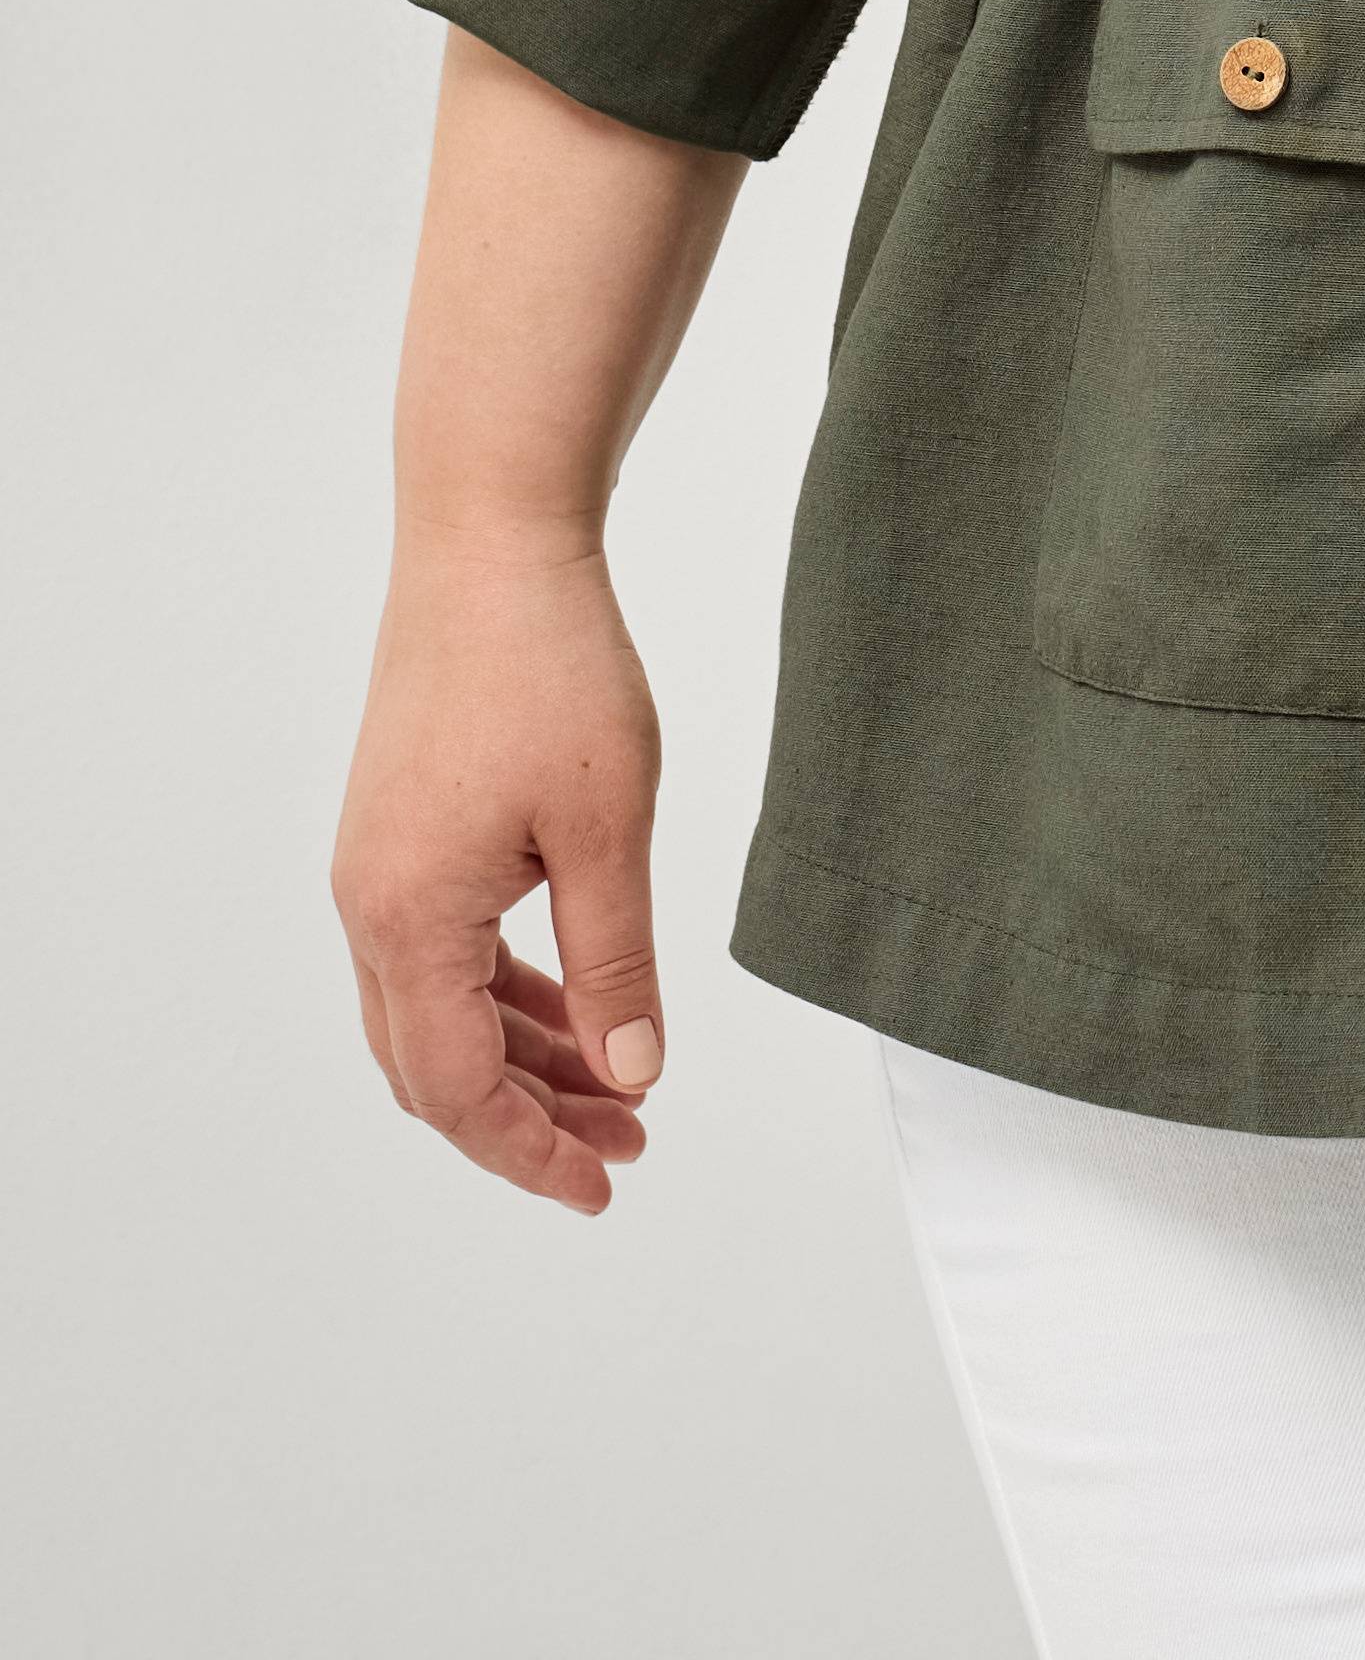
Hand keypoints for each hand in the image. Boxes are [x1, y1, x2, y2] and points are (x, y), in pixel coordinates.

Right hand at [331, 529, 668, 1217]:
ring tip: (622, 1085)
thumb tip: (633, 1073)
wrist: (490, 543)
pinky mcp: (400, 832)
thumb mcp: (606, 825)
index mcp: (407, 919)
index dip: (530, 1151)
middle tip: (627, 1147)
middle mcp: (369, 906)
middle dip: (529, 1119)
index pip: (457, 1090)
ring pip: (438, 1013)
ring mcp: (377, 869)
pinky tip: (578, 1002)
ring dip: (524, 1057)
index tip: (605, 1184)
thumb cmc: (550, 666)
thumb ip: (615, 961)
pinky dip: (508, 993)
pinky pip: (444, 952)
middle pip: (435, 1068)